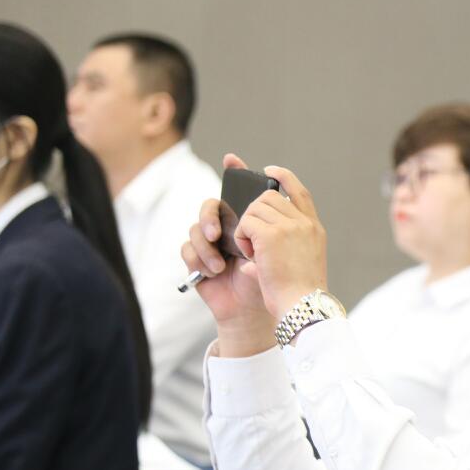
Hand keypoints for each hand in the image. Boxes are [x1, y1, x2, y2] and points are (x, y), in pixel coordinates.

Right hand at [180, 154, 274, 354]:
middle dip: (212, 217)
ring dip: (206, 246)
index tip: (233, 158)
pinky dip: (199, 259)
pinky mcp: (198, 263)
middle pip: (211, 205)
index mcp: (249, 222)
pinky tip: (213, 272)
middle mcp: (228, 229)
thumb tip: (277, 190)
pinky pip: (187, 249)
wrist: (262, 311)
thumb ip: (279, 221)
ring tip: (220, 265)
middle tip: (218, 233)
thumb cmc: (275, 280)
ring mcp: (211, 245)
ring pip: (196, 228)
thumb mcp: (282, 248)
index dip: (235, 172)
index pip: (238, 191)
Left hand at [230, 161, 328, 321]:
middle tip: (252, 240)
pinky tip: (248, 256)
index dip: (284, 176)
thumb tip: (255, 252)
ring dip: (247, 228)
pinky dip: (241, 238)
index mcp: (315, 229)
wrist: (303, 307)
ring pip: (254, 209)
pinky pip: (245, 223)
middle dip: (254, 213)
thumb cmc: (300, 296)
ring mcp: (289, 226)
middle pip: (268, 197)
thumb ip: (286, 248)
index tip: (270, 170)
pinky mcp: (271, 234)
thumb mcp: (301, 264)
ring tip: (252, 252)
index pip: (299, 191)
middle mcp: (304, 223)